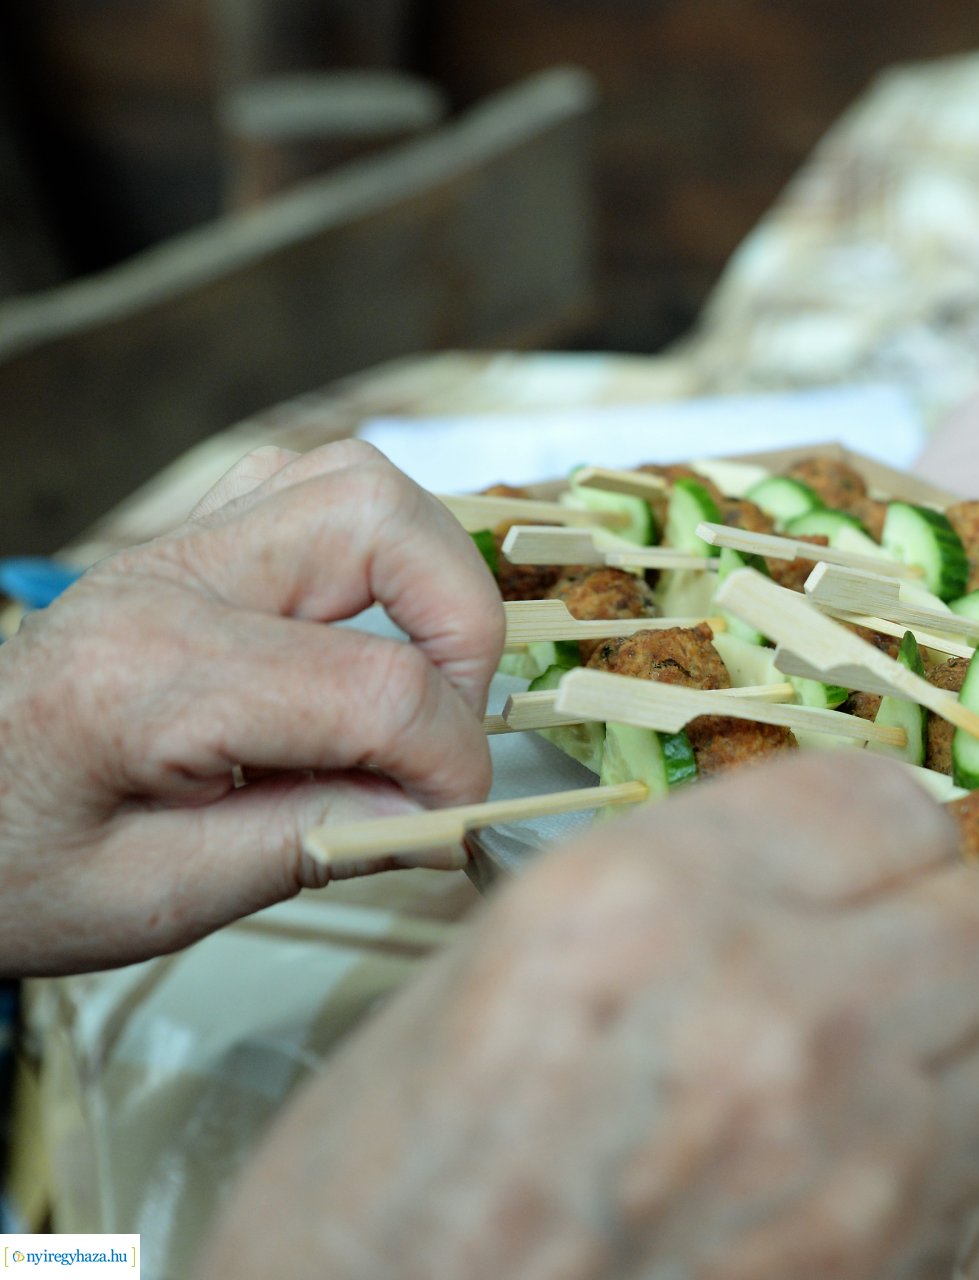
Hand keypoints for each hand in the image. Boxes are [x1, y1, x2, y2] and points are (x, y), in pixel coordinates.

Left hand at [0, 441, 502, 975]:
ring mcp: (179, 548)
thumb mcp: (159, 898)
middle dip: (463, 631)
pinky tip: (376, 625)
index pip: (375, 689)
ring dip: (432, 574)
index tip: (452, 821)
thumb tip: (437, 815)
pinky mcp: (191, 543)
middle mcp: (169, 582)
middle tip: (448, 729)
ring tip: (426, 674)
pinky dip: (382, 545)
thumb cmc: (15, 865)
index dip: (452, 762)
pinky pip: (316, 485)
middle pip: (383, 526)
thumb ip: (311, 842)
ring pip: (360, 483)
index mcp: (150, 678)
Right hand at [198, 755, 978, 1279]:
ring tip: (845, 1068)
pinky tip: (838, 1159)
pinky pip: (976, 1155)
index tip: (861, 856)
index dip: (875, 830)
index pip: (878, 797)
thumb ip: (678, 890)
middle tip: (874, 952)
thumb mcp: (502, 968)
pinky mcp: (879, 1260)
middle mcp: (766, 1010)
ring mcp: (843, 1149)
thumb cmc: (386, 1199)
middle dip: (936, 923)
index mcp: (645, 906)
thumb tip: (809, 865)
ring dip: (940, 1039)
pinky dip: (931, 1144)